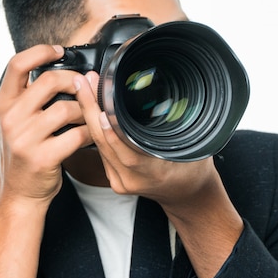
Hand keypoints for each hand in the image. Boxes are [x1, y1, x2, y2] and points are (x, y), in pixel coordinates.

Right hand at [0, 45, 92, 203]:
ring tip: (89, 116)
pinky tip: (91, 134)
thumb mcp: (16, 120)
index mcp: (4, 103)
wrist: (18, 192)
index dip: (40, 52)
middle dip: (73, 81)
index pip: (17, 64)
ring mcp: (25, 138)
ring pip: (67, 109)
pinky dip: (90, 133)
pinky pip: (77, 135)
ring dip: (85, 111)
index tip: (59, 51)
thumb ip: (31, 96)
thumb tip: (66, 71)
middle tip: (83, 87)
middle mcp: (11, 118)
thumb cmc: (23, 152)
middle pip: (49, 81)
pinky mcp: (43, 157)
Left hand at [73, 71, 242, 277]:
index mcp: (152, 172)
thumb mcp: (193, 146)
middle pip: (104, 142)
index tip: (101, 102)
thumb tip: (168, 100)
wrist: (187, 195)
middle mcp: (131, 178)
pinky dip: (95, 127)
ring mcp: (119, 179)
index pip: (126, 150)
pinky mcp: (113, 176)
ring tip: (85, 88)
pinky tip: (90, 107)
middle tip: (84, 83)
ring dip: (90, 114)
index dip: (111, 128)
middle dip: (91, 109)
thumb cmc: (192, 170)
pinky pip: (100, 149)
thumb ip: (176, 128)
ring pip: (98, 144)